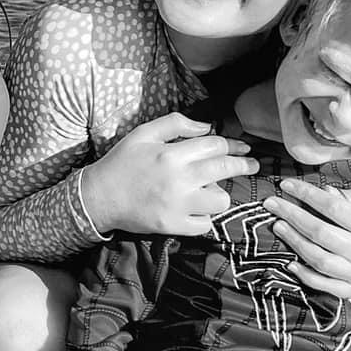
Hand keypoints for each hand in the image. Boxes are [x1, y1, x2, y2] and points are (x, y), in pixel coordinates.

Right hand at [78, 112, 254, 236]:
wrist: (98, 197)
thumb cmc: (122, 162)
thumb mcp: (144, 133)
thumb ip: (176, 124)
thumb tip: (207, 127)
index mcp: (172, 153)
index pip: (215, 145)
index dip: (233, 145)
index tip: (243, 148)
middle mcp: (178, 178)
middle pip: (225, 169)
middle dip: (244, 165)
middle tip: (252, 165)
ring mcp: (177, 205)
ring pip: (220, 200)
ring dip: (220, 194)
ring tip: (211, 191)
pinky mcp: (173, 225)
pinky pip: (205, 224)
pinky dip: (204, 217)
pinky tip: (196, 210)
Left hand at [264, 180, 350, 298]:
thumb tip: (324, 191)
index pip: (334, 207)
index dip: (308, 195)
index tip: (287, 185)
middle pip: (321, 233)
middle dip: (292, 215)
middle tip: (271, 203)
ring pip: (319, 260)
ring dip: (294, 242)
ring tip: (278, 225)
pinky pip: (325, 286)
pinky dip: (306, 276)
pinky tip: (290, 263)